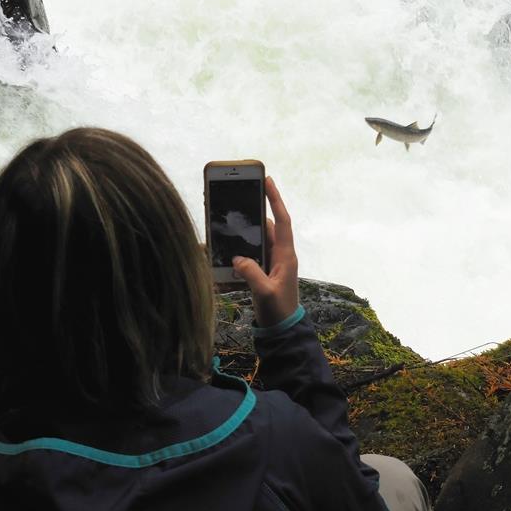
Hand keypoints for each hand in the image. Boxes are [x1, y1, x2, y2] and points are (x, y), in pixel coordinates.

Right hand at [232, 176, 298, 327]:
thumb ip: (251, 273)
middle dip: (252, 214)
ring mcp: (271, 262)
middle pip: (265, 227)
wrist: (282, 330)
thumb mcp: (264, 292)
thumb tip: (238, 258)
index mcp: (285, 256)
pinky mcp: (262, 271)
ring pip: (256, 240)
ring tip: (226, 223)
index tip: (267, 181)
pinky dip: (239, 250)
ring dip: (243, 234)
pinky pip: (250, 254)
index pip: (282, 221)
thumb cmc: (278, 311)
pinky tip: (224, 248)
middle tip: (236, 199)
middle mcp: (279, 255)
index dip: (275, 200)